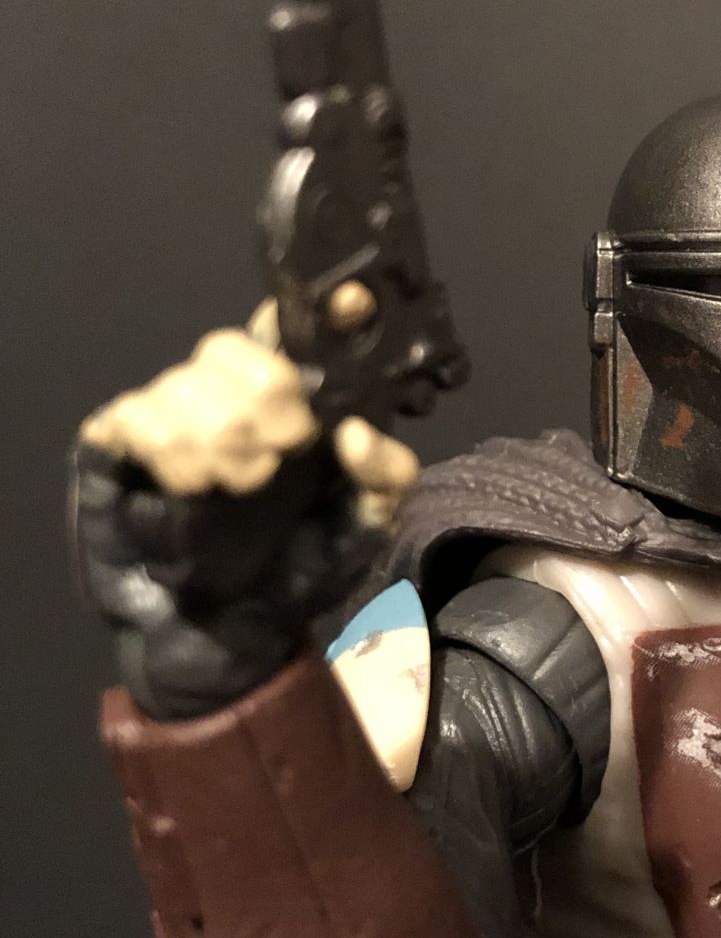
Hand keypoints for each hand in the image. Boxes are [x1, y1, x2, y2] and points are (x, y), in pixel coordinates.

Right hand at [72, 318, 418, 719]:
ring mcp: (168, 415)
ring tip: (241, 485)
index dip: (321, 311)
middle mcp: (226, 396)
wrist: (231, 634)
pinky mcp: (117, 446)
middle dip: (266, 394)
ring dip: (221, 436)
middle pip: (232, 344)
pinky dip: (171, 451)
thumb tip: (358, 431)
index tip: (352, 302)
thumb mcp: (365, 529)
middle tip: (285, 449)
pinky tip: (193, 487)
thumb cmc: (297, 571)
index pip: (295, 330)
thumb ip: (385, 477)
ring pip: (184, 381)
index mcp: (291, 402)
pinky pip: (136, 416)